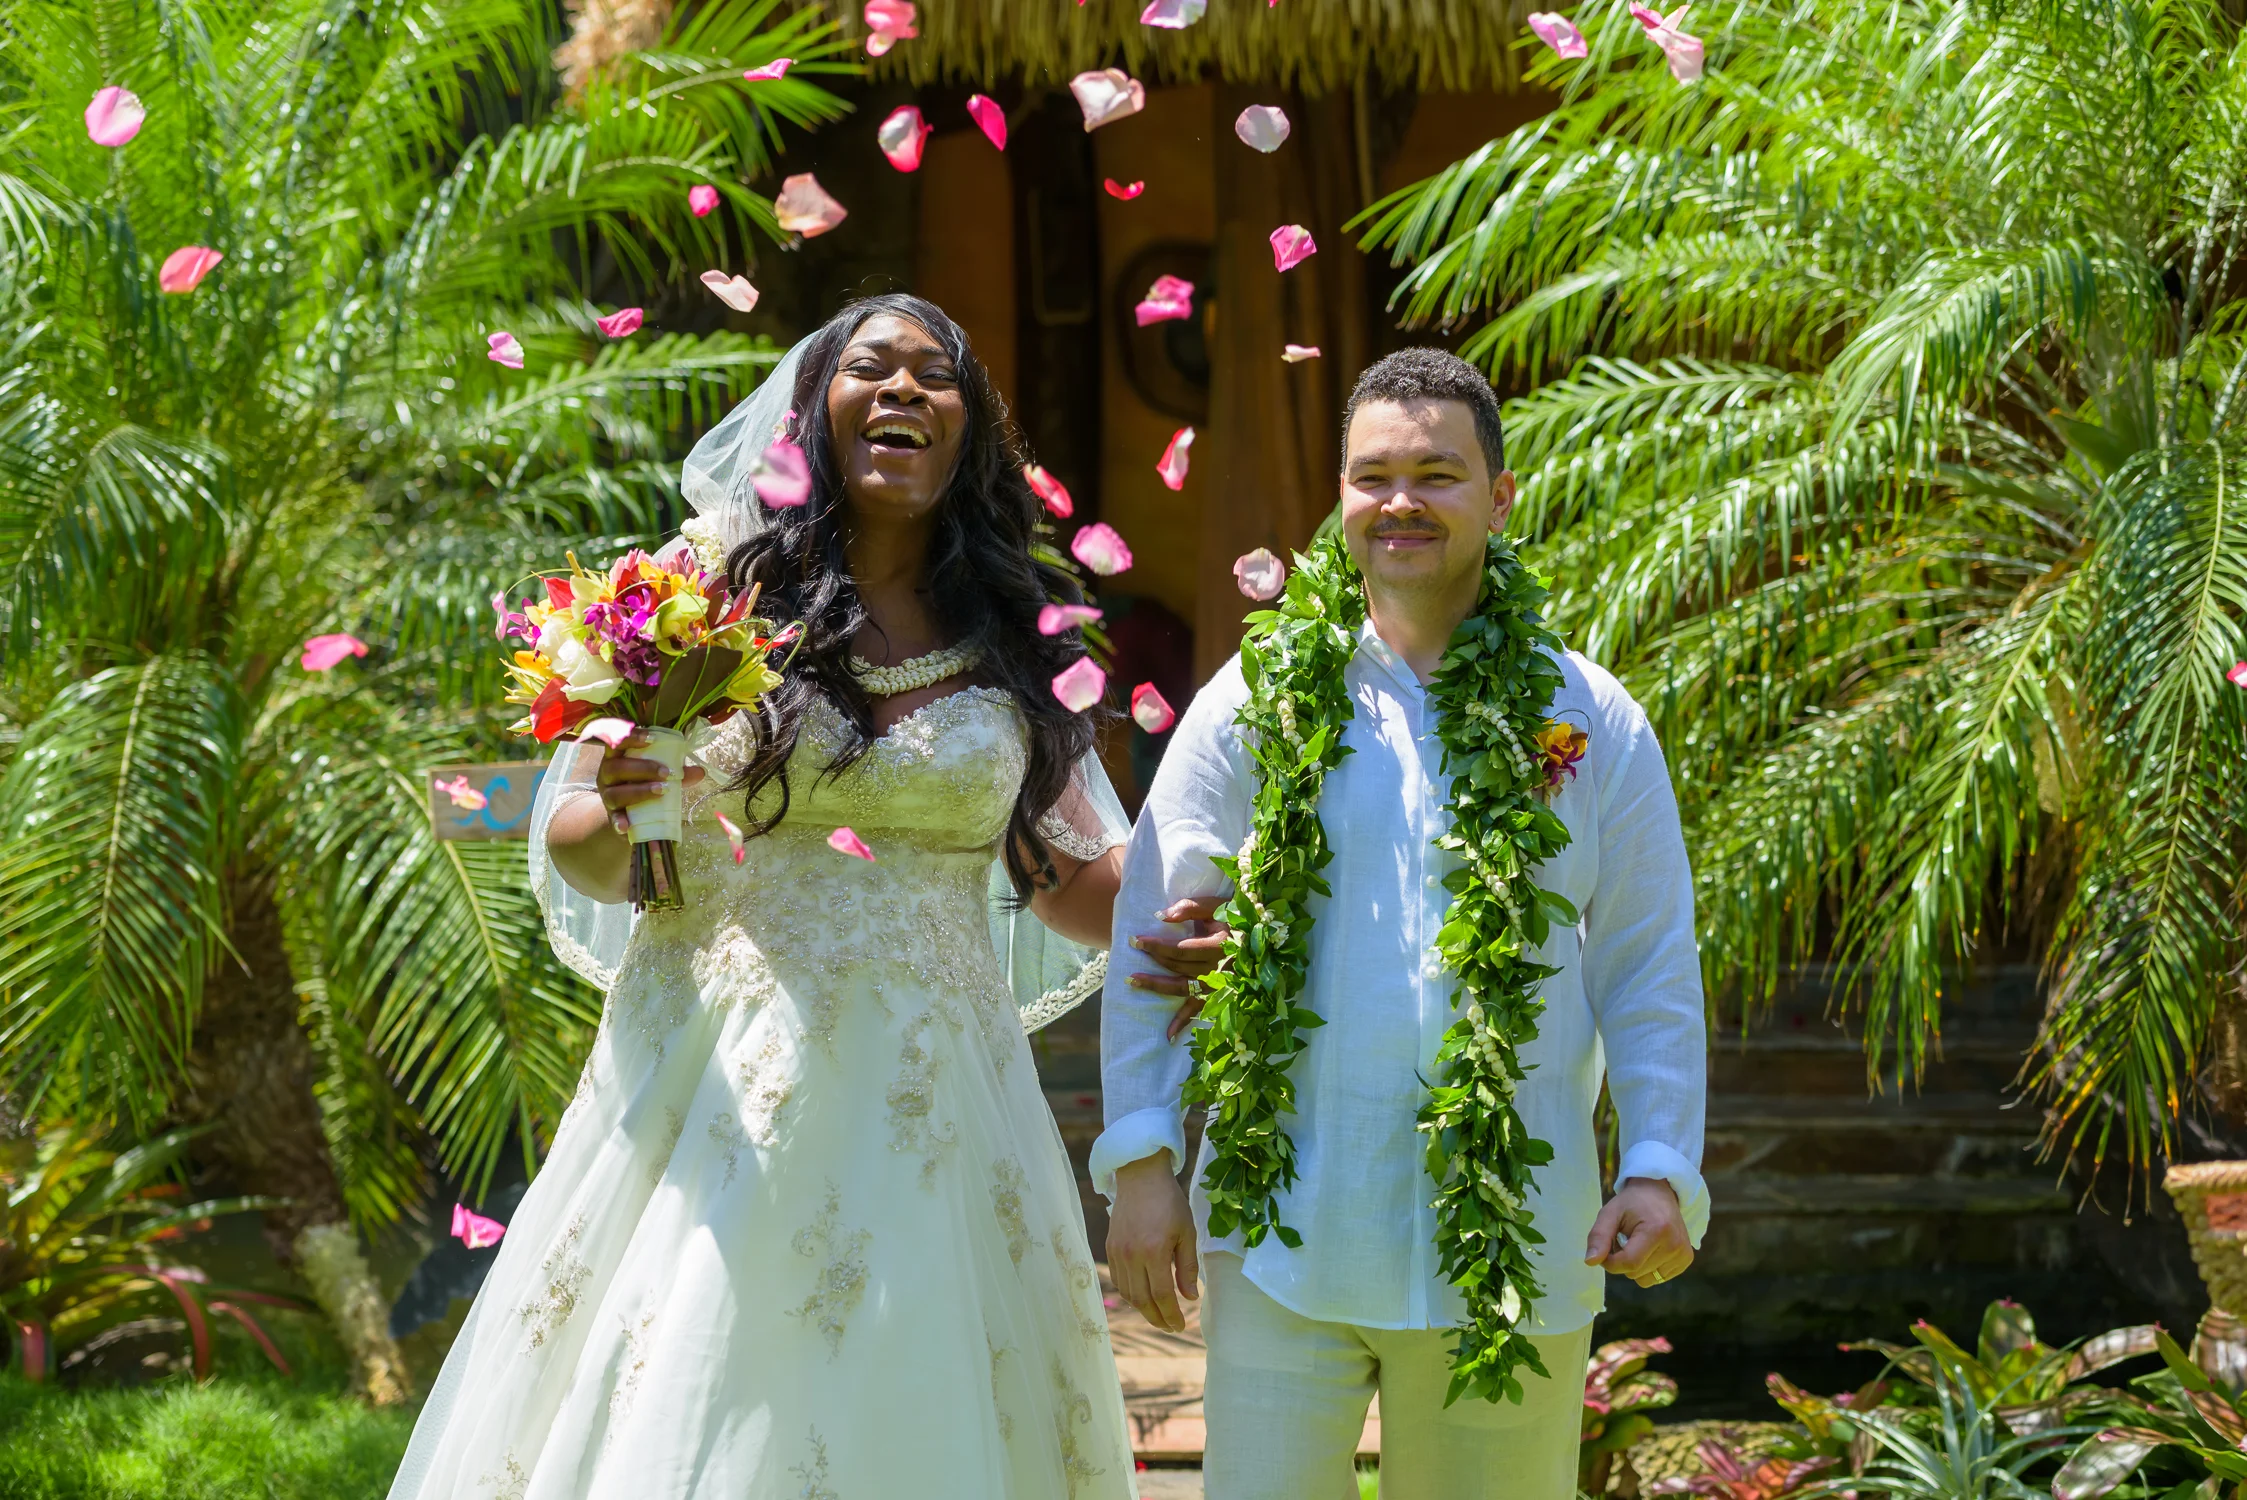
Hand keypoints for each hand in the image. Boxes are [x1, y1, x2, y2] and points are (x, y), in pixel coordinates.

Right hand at [592, 731, 705, 836]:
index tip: (652, 739)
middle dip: (643, 769)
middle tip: (667, 773)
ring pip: (615, 793)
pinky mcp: (612, 816)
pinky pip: (613, 819)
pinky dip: (619, 822)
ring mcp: (607, 796)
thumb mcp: (658, 772)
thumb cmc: (643, 782)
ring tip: (662, 791)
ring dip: (639, 791)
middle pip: (616, 768)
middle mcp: (606, 774)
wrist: (626, 810)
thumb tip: (700, 772)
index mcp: (616, 757)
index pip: (617, 741)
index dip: (631, 737)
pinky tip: (626, 826)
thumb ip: (677, 770)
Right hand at [1106, 1155, 1199, 1332]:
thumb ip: (1187, 1267)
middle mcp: (1132, 1255)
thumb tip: (1189, 1297)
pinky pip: (1119, 1280)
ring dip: (1143, 1309)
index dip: (1171, 1315)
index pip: (1161, 1295)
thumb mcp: (1186, 1232)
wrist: (1140, 1176)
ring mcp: (1118, 1252)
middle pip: (1142, 1300)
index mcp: (1154, 1251)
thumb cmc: (1169, 1202)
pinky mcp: (1110, 1248)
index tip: (1180, 1326)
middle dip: (1157, 1319)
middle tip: (1170, 1327)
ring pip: (1128, 1293)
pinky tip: (1142, 1296)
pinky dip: (1130, 1293)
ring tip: (1158, 1315)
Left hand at [1125, 897, 1230, 1041]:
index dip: (1157, 946)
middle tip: (1131, 949)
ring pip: (1182, 988)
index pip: (1181, 949)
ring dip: (1157, 987)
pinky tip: (1168, 1035)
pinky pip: (1199, 1009)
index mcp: (1220, 946)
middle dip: (1153, 959)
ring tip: (1133, 982)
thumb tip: (1161, 917)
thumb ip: (1191, 908)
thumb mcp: (1217, 906)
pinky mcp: (1218, 995)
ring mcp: (1219, 985)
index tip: (1136, 940)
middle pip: (1179, 967)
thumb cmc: (1235, 916)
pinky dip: (1183, 1022)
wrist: (1260, 934)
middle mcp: (1219, 969)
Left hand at [1584, 1177, 1693, 1288]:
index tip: (1607, 1247)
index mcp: (1657, 1231)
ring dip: (1636, 1266)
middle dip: (1622, 1261)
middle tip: (1625, 1238)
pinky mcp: (1686, 1260)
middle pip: (1635, 1273)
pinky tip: (1650, 1249)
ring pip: (1646, 1279)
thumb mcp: (1610, 1213)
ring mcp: (1683, 1254)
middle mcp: (1675, 1245)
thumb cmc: (1632, 1203)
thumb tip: (1590, 1262)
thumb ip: (1598, 1236)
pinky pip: (1657, 1278)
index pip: (1628, 1263)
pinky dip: (1648, 1268)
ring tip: (1638, 1243)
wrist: (1659, 1192)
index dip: (1611, 1261)